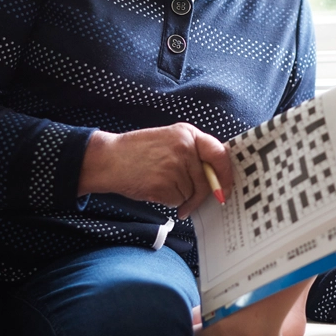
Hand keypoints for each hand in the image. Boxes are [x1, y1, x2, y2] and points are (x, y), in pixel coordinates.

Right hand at [79, 123, 232, 216]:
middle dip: (201, 195)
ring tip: (160, 184)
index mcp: (188, 133)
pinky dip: (169, 201)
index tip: (226, 189)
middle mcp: (185, 147)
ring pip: (192, 192)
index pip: (220, 154)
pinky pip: (178, 200)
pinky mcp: (164, 183)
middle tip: (191, 202)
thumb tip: (218, 177)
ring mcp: (175, 165)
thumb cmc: (139, 152)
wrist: (109, 159)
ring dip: (181, 197)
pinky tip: (154, 189)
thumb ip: (193, 154)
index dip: (226, 174)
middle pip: (207, 180)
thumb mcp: (169, 141)